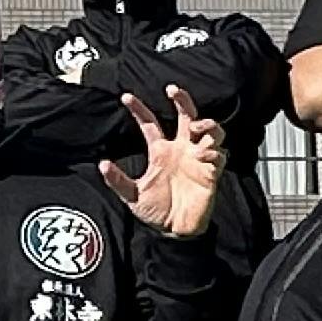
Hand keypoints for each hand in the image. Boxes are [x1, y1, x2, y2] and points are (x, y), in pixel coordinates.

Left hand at [105, 92, 223, 238]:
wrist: (176, 230)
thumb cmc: (156, 212)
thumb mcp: (132, 196)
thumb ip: (118, 180)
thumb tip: (102, 164)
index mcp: (161, 152)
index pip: (150, 124)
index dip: (139, 110)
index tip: (126, 97)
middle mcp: (181, 149)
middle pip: (186, 116)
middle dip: (182, 100)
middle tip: (172, 90)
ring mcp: (198, 158)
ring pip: (210, 130)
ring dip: (206, 123)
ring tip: (196, 127)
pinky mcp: (212, 172)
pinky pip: (219, 155)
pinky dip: (214, 151)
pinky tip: (205, 154)